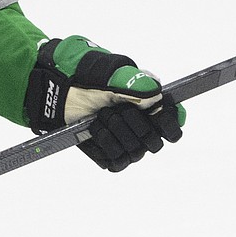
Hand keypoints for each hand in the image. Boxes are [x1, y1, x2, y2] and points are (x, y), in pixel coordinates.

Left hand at [25, 35, 184, 171]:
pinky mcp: (112, 155)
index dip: (169, 124)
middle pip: (154, 142)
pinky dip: (105, 144)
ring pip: (135, 152)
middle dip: (132, 124)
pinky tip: (95, 129)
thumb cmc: (88, 80)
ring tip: (100, 115)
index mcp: (152, 107)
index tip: (156, 115)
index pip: (174, 125)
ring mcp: (128, 144)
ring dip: (115, 132)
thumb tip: (155, 94)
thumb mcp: (109, 75)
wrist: (61, 93)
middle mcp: (144, 128)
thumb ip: (133, 82)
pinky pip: (118, 161)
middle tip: (113, 109)